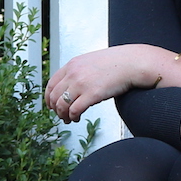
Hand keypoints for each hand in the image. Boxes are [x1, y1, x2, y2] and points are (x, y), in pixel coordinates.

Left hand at [44, 45, 171, 122]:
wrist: (131, 63)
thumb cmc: (116, 63)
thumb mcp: (90, 61)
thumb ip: (78, 71)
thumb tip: (71, 86)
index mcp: (72, 65)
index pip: (51, 83)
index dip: (49, 97)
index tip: (51, 105)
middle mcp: (73, 74)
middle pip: (54, 96)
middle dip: (55, 109)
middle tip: (60, 115)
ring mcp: (81, 84)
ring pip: (62, 105)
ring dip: (63, 115)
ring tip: (69, 119)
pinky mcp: (92, 94)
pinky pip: (74, 110)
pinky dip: (73, 117)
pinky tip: (77, 118)